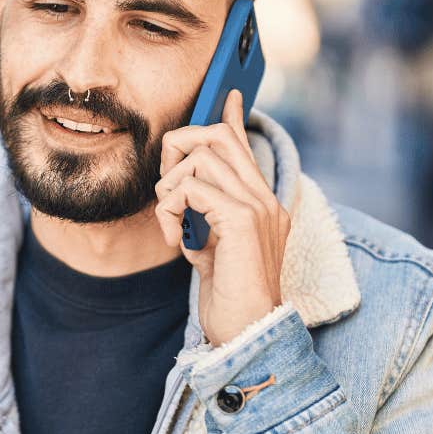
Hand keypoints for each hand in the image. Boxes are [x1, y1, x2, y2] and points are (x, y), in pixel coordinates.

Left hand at [155, 90, 290, 345]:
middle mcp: (266, 200)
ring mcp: (258, 207)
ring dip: (169, 187)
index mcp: (264, 205)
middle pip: (218, 137)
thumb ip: (205, 219)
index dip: (230, 118)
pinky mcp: (243, 220)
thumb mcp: (214, 250)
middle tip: (166, 186)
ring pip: (201, 156)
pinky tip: (175, 239)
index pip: (245, 147)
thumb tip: (185, 193)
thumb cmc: (231, 301)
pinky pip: (190, 189)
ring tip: (171, 223)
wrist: (250, 335)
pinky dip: (169, 210)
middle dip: (179, 148)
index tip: (225, 97)